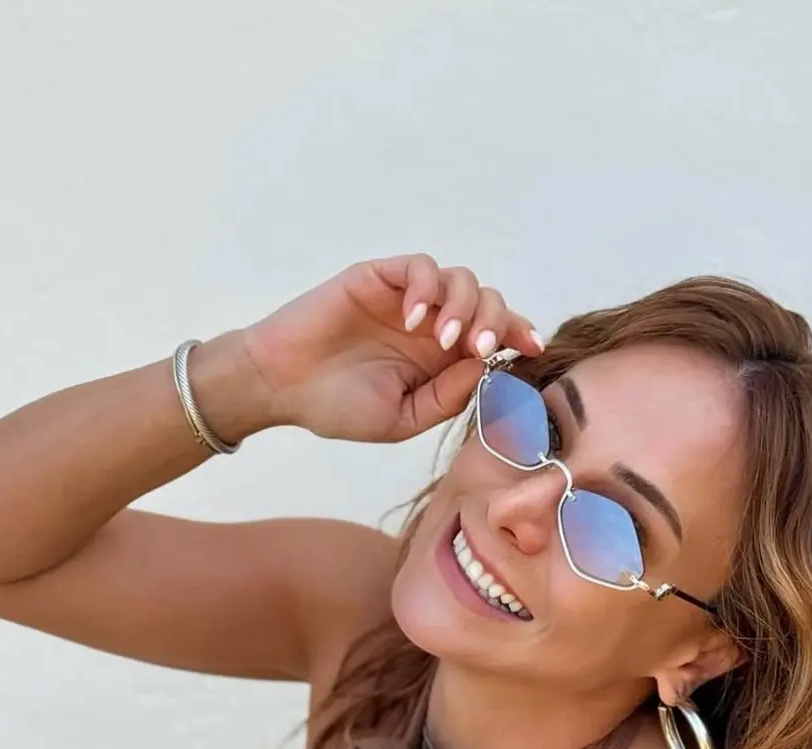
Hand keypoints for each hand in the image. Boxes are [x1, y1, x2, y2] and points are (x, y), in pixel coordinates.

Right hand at [239, 254, 544, 441]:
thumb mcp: (403, 418)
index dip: (519, 335)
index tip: (532, 349)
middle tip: (479, 347)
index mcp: (442, 358)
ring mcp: (406, 299)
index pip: (495, 335)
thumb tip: (484, 367)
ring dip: (463, 306)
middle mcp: (431, 324)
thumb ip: (446, 397)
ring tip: (441, 339)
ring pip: (460, 280)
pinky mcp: (379, 278)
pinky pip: (419, 267)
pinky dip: (426, 287)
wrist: (279, 388)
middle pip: (488, 302)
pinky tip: (413, 319)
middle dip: (496, 321)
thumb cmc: (336, 406)